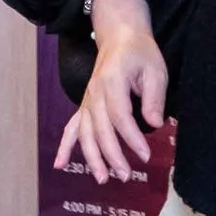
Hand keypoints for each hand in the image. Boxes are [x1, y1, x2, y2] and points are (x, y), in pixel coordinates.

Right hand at [56, 0, 166, 184]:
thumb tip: (155, 124)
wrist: (120, 37)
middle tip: (126, 176)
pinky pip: (72, 128)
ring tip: (103, 178)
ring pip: (85, 134)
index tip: (145, 156)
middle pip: (100, 130)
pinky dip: (64, 146)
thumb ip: (154, 97)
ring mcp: (87, 100)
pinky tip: (59, 164)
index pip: (120, 117)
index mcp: (112, 82)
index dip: (132, 139)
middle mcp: (94, 93)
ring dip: (92, 158)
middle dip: (112, 156)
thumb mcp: (154, 69)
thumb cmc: (140, 53)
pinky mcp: (85, 105)